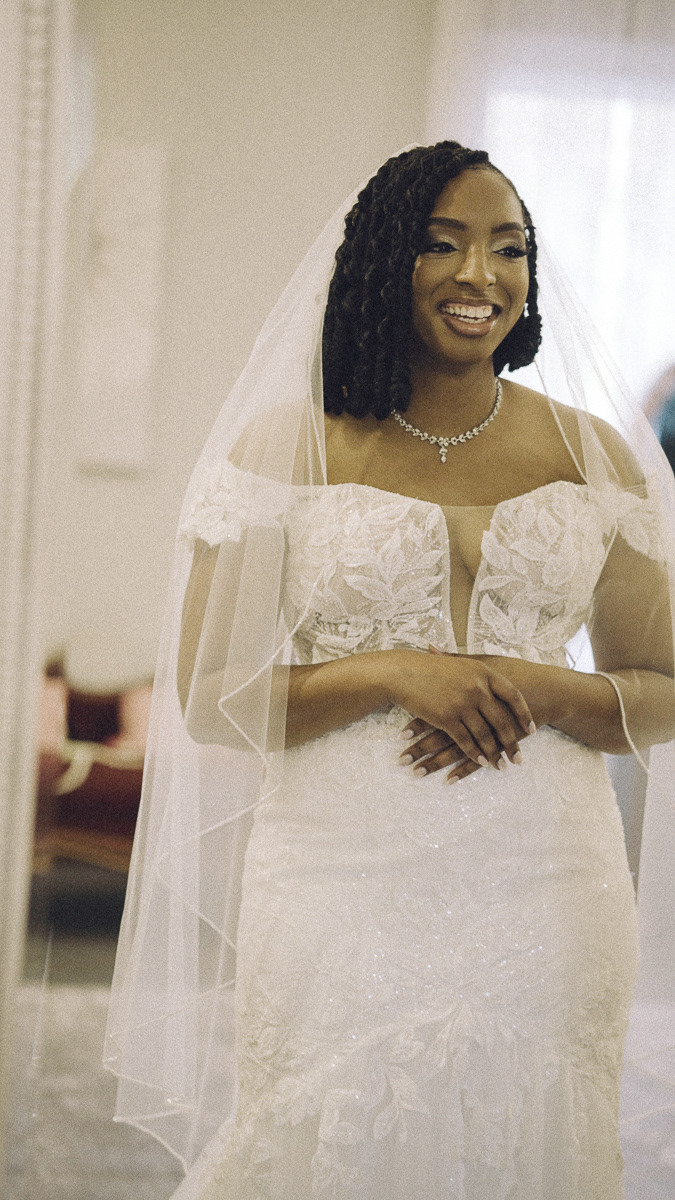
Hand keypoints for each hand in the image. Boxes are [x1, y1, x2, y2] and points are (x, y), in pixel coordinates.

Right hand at [389, 645, 534, 782]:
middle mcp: (477, 688)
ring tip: (502, 766)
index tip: (532, 729)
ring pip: (485, 735)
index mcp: (484, 672)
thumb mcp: (460, 664)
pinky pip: (466, 741)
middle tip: (518, 758)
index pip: (513, 696)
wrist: (402, 672)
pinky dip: (475, 754)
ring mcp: (463, 703)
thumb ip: (479, 674)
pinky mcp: (447, 718)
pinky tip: (482, 763)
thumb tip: (497, 684)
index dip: (524, 714)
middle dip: (512, 742)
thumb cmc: (430, 667)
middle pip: (502, 720)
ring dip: (494, 753)